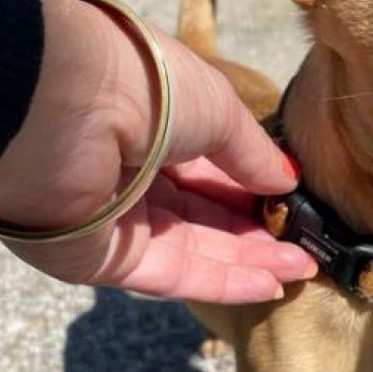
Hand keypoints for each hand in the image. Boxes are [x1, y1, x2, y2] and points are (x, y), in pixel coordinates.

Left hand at [0, 0, 315, 302]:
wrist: (68, 104)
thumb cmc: (148, 86)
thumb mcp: (218, 108)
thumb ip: (252, 153)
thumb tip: (286, 180)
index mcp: (153, 124)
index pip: (208, 164)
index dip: (252, 186)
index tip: (294, 204)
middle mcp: (131, 171)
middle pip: (202, 213)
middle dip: (255, 231)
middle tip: (304, 248)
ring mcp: (115, 218)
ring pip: (192, 247)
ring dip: (247, 261)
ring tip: (300, 269)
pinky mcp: (101, 259)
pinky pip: (170, 273)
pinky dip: (220, 281)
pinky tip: (267, 286)